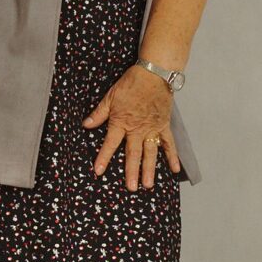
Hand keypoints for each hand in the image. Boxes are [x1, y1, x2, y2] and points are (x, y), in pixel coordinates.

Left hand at [82, 64, 182, 190]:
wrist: (153, 73)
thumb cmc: (131, 83)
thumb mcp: (110, 96)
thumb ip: (99, 113)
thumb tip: (86, 125)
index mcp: (122, 122)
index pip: (110, 143)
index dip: (103, 157)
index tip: (98, 171)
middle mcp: (137, 129)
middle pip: (133, 153)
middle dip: (131, 171)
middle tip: (131, 188)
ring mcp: (152, 128)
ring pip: (150, 152)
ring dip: (149, 169)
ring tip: (148, 185)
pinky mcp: (164, 125)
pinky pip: (169, 143)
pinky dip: (172, 156)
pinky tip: (174, 169)